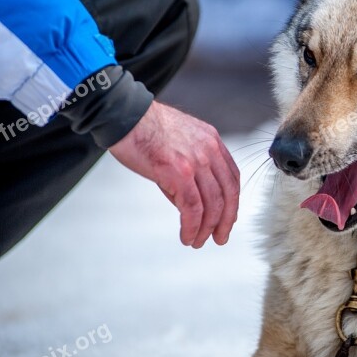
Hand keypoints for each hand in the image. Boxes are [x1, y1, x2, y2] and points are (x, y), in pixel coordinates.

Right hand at [109, 101, 239, 247]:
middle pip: (228, 193)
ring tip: (198, 241)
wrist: (124, 115)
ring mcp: (196, 161)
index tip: (227, 218)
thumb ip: (190, 170)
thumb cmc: (144, 129)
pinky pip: (192, 207)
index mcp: (212, 142)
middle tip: (220, 238)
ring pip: (212, 204)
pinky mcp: (178, 172)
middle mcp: (209, 150)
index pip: (232, 178)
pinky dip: (192, 226)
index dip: (232, 202)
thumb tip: (191, 204)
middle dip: (226, 220)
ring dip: (207, 228)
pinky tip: (187, 235)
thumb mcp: (178, 145)